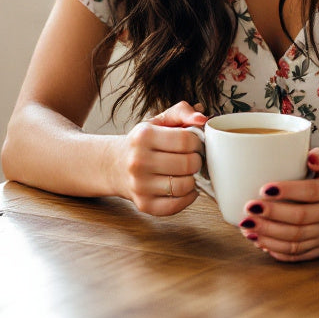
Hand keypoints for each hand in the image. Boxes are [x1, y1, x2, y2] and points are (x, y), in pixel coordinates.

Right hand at [117, 102, 206, 216]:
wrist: (116, 165)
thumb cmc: (143, 142)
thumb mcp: (159, 120)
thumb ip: (182, 112)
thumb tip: (202, 119)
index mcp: (143, 136)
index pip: (186, 140)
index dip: (198, 142)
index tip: (195, 143)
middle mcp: (138, 161)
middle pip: (187, 164)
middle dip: (197, 160)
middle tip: (194, 158)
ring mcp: (140, 185)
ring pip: (184, 186)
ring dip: (193, 179)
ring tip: (188, 172)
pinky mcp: (144, 204)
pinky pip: (176, 205)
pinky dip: (187, 197)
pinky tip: (184, 188)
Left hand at [238, 147, 318, 260]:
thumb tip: (310, 156)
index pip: (311, 191)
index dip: (287, 191)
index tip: (263, 189)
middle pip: (300, 218)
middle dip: (271, 216)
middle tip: (248, 210)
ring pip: (297, 240)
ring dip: (269, 236)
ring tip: (247, 228)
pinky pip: (299, 254)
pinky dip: (278, 250)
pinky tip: (260, 242)